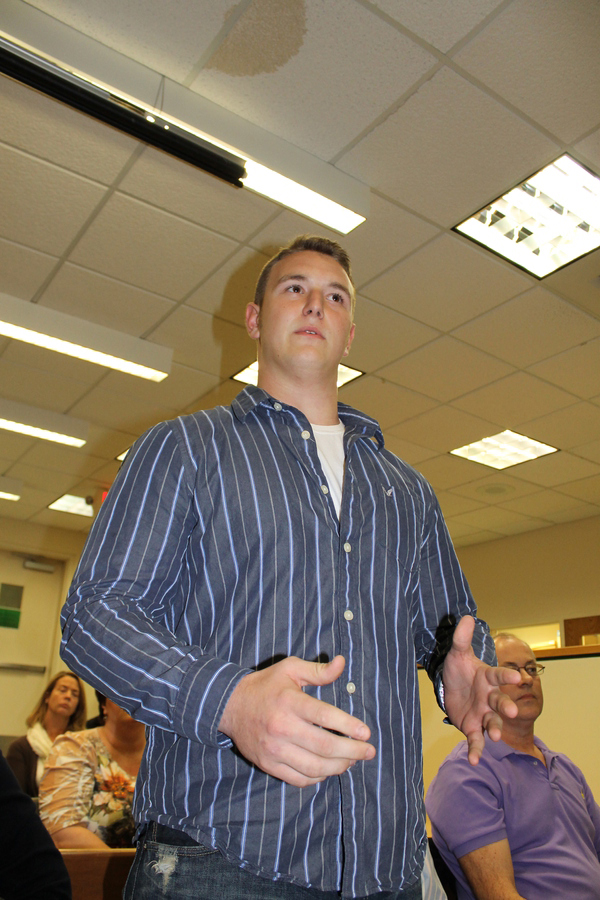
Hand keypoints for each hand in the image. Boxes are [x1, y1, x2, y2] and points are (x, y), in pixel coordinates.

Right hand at [218, 655, 375, 786]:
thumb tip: (342, 663)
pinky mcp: (268, 764)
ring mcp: (274, 749)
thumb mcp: (290, 669)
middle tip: (369, 751)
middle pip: (324, 746)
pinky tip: (329, 769)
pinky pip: (299, 779)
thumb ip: (318, 670)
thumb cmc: (266, 685)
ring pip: (314, 767)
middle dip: (352, 751)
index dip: (348, 726)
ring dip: (339, 767)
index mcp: (289, 702)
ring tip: (353, 761)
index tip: (366, 733)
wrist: (231, 705)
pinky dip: (318, 777)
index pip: (324, 716)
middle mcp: (281, 727)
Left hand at [443, 616, 520, 764]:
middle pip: (500, 702)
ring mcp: (483, 714)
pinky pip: (476, 740)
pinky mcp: (473, 727)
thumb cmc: (458, 670)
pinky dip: (476, 751)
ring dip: (495, 730)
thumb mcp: (456, 654)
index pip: (499, 676)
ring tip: (494, 738)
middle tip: (512, 712)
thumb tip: (467, 616)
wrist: (449, 689)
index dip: (506, 676)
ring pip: (493, 723)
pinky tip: (474, 761)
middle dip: (506, 707)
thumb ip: (461, 638)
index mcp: (488, 678)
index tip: (516, 677)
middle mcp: (490, 697)